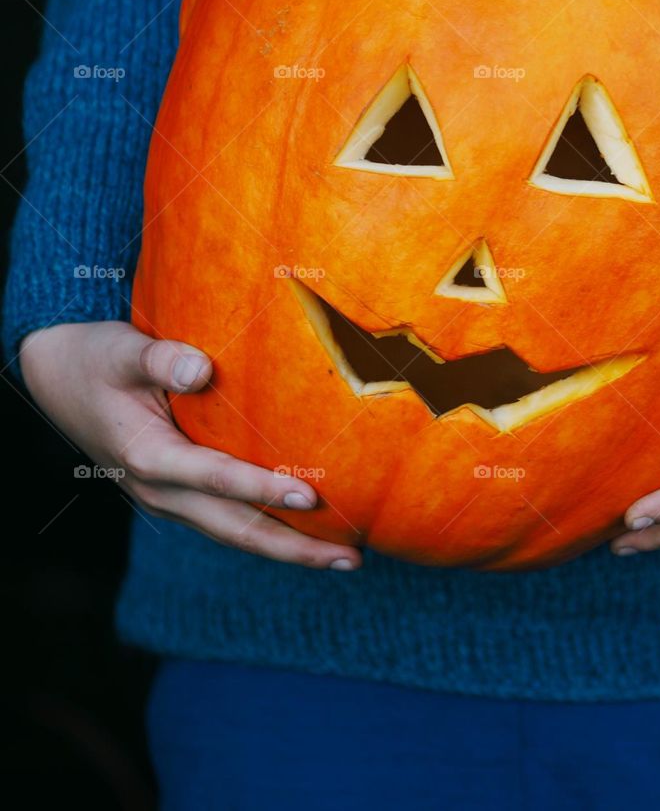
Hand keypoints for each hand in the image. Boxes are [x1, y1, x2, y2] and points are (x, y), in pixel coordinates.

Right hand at [19, 321, 361, 569]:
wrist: (59, 378)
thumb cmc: (97, 359)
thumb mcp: (122, 350)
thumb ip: (160, 359)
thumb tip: (201, 370)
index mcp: (147, 457)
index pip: (216, 479)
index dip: (263, 489)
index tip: (311, 498)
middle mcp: (159, 489)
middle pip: (235, 529)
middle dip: (293, 548)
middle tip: (350, 560)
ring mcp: (168, 498)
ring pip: (234, 533)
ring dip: (288, 549)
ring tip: (343, 559)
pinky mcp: (178, 493)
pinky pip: (228, 520)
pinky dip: (268, 530)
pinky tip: (307, 531)